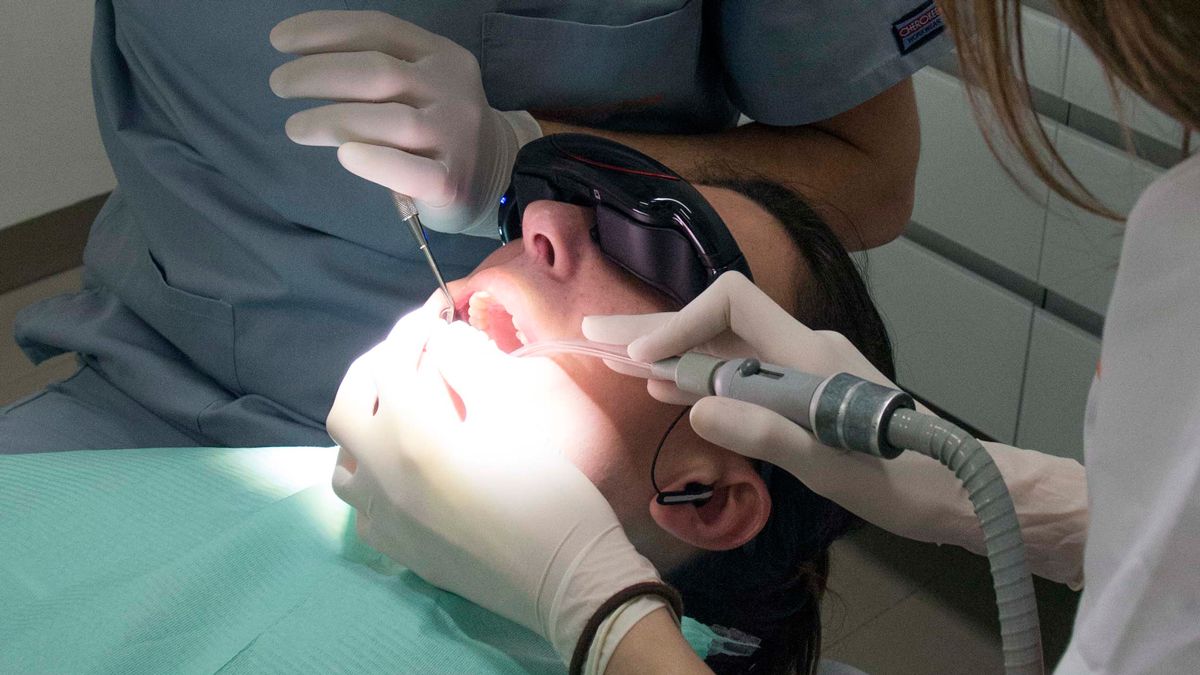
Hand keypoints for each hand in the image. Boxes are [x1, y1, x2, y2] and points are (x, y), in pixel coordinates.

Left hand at [270, 11, 541, 236]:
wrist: (497, 177)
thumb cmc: (439, 128)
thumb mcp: (421, 85)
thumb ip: (379, 73)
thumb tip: (306, 65)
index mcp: (440, 55)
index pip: (378, 30)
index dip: (324, 30)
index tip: (279, 41)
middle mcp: (452, 89)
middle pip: (377, 72)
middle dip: (317, 74)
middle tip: (279, 84)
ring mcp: (456, 137)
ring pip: (388, 120)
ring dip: (331, 120)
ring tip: (295, 127)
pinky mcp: (452, 182)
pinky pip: (408, 170)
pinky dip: (373, 160)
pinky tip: (344, 156)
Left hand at [326, 311, 661, 662]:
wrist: (566, 581)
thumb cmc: (550, 495)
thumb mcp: (516, 418)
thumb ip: (470, 367)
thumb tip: (444, 340)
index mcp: (412, 435)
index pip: (393, 363)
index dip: (413, 328)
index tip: (436, 311)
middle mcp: (381, 474)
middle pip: (349, 405)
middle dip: (375, 368)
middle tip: (412, 353)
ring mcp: (381, 517)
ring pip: (342, 458)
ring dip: (365, 423)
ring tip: (401, 410)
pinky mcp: (395, 548)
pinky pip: (361, 503)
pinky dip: (372, 473)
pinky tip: (404, 470)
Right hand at [583, 272, 1086, 585]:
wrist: (945, 486)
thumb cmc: (893, 477)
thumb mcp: (827, 463)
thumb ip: (764, 431)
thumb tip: (695, 405)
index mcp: (805, 352)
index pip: (731, 304)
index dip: (681, 323)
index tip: (644, 360)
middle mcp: (798, 347)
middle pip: (715, 323)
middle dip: (654, 329)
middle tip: (594, 331)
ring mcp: (799, 367)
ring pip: (720, 349)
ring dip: (668, 353)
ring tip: (612, 357)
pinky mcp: (800, 390)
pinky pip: (738, 373)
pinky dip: (698, 378)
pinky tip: (664, 387)